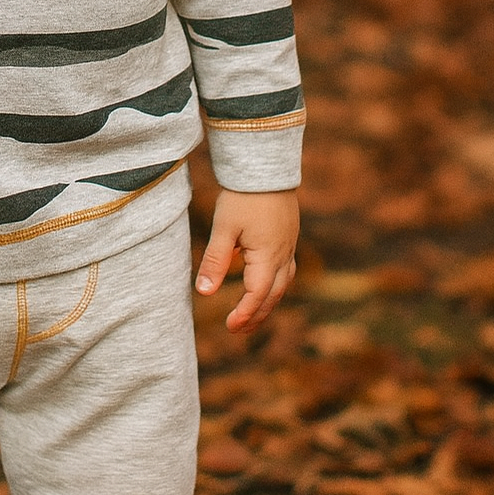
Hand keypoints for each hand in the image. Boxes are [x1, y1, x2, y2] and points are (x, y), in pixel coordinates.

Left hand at [195, 188, 298, 333]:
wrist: (266, 165)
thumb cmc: (243, 196)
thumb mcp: (224, 228)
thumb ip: (215, 261)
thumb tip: (204, 293)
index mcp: (267, 256)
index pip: (257, 295)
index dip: (244, 314)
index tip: (230, 327)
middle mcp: (283, 255)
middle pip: (273, 294)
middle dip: (257, 315)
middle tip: (239, 329)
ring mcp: (289, 245)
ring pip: (283, 283)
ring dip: (268, 302)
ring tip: (252, 313)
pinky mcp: (289, 235)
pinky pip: (286, 269)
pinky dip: (275, 283)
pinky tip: (264, 281)